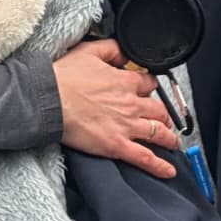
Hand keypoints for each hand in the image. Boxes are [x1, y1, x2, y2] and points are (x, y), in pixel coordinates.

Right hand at [54, 39, 178, 178]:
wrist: (48, 100)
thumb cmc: (63, 78)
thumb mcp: (90, 51)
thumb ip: (112, 49)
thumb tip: (125, 52)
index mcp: (126, 82)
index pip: (149, 84)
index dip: (150, 87)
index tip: (149, 91)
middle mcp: (131, 104)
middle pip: (159, 110)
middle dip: (164, 115)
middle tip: (164, 119)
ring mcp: (126, 126)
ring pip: (158, 133)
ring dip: (169, 138)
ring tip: (172, 142)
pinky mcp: (116, 145)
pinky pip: (144, 157)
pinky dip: (159, 166)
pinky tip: (168, 171)